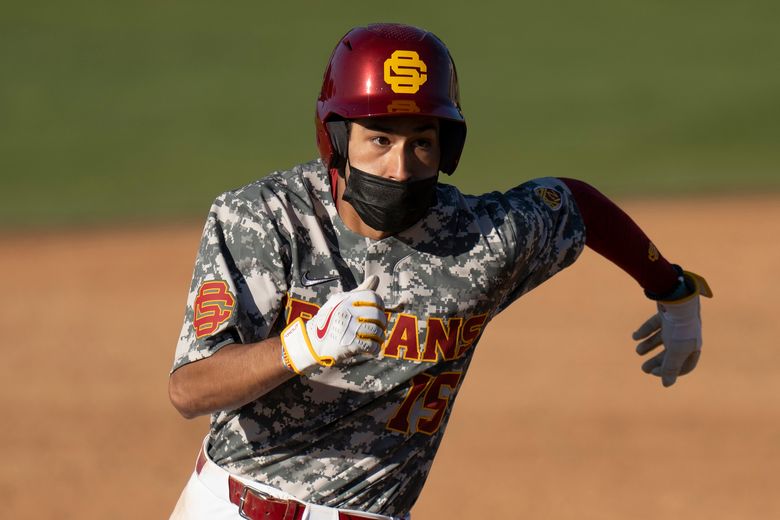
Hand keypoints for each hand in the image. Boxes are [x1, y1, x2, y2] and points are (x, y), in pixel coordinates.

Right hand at [280, 275, 386, 373]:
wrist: (312, 343)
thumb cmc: (329, 320)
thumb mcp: (340, 302)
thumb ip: (360, 291)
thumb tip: (375, 277)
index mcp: (345, 300)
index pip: (373, 297)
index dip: (380, 305)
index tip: (378, 312)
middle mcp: (346, 312)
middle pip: (377, 315)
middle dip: (381, 323)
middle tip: (378, 328)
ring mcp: (348, 328)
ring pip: (376, 331)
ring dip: (379, 337)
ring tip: (375, 338)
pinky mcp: (350, 344)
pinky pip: (372, 345)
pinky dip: (375, 348)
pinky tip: (371, 349)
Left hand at [632, 271, 712, 386]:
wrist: (679, 299)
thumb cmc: (680, 328)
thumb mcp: (676, 350)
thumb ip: (671, 367)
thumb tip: (666, 385)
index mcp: (692, 346)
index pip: (685, 364)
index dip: (671, 372)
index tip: (657, 374)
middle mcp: (685, 335)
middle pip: (671, 353)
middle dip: (658, 362)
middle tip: (644, 369)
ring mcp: (676, 324)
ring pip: (662, 338)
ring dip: (649, 346)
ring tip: (638, 351)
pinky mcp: (666, 313)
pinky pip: (655, 324)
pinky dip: (645, 331)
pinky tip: (635, 336)